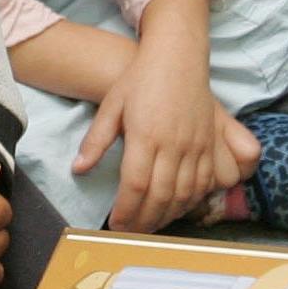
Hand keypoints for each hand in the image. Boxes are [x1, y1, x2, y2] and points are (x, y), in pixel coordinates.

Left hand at [77, 61, 256, 233]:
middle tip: (131, 233)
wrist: (177, 55)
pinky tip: (176, 207)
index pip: (135, 185)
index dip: (126, 211)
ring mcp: (195, 145)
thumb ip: (96, 140)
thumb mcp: (111, 106)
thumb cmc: (140, 79)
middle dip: (145, 221)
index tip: (116, 225)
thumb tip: (78, 169)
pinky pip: (204, 183)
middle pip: (161, 196)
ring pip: (185, 194)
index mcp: (146, 135)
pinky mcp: (209, 144)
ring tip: (151, 225)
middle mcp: (174, 143)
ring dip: (167, 216)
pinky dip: (190, 201)